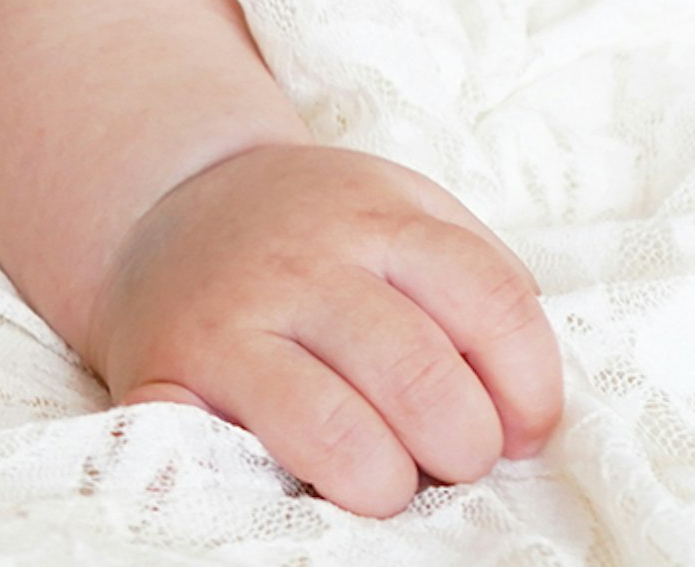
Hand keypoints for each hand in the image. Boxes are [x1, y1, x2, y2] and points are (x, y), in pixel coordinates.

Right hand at [87, 141, 560, 517]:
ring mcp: (229, 324)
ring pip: (333, 432)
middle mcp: (302, 265)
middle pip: (419, 376)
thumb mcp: (401, 209)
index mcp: (376, 217)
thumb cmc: (313, 232)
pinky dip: (262, 490)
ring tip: (388, 482)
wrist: (165, 204)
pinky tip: (291, 483)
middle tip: (457, 461)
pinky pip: (216, 459)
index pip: (489, 302)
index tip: (525, 431)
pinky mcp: (163, 382)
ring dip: (385, 483)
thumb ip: (479, 277)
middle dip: (464, 446)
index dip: (529, 386)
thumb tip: (531, 399)